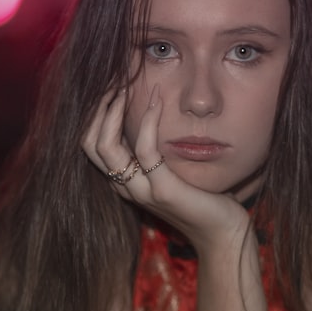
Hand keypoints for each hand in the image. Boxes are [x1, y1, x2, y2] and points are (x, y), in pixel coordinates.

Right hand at [81, 85, 249, 252]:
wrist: (222, 231)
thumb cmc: (201, 196)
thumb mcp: (170, 168)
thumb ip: (155, 149)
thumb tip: (150, 110)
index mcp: (123, 182)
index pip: (91, 144)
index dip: (94, 113)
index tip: (110, 86)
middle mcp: (125, 187)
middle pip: (90, 143)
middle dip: (98, 107)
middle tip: (114, 79)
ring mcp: (141, 191)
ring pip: (106, 146)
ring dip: (113, 110)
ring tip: (126, 84)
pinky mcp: (163, 191)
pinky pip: (145, 149)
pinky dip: (148, 120)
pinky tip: (157, 100)